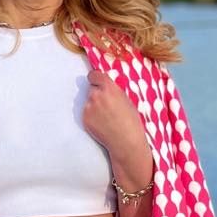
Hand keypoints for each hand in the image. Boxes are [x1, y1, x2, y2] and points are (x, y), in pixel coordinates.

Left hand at [82, 66, 151, 182]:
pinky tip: (103, 123)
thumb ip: (114, 91)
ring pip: (89, 101)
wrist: (126, 141)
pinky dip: (92, 116)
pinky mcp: (84, 118)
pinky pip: (86, 113)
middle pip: (91, 89)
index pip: (94, 75)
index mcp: (108, 88)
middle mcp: (96, 95)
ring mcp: (88, 107)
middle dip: (97, 94)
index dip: (96, 78)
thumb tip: (106, 87)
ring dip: (94, 105)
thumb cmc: (131, 121)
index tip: (97, 81)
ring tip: (107, 117)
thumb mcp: (127, 99)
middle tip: (107, 104)